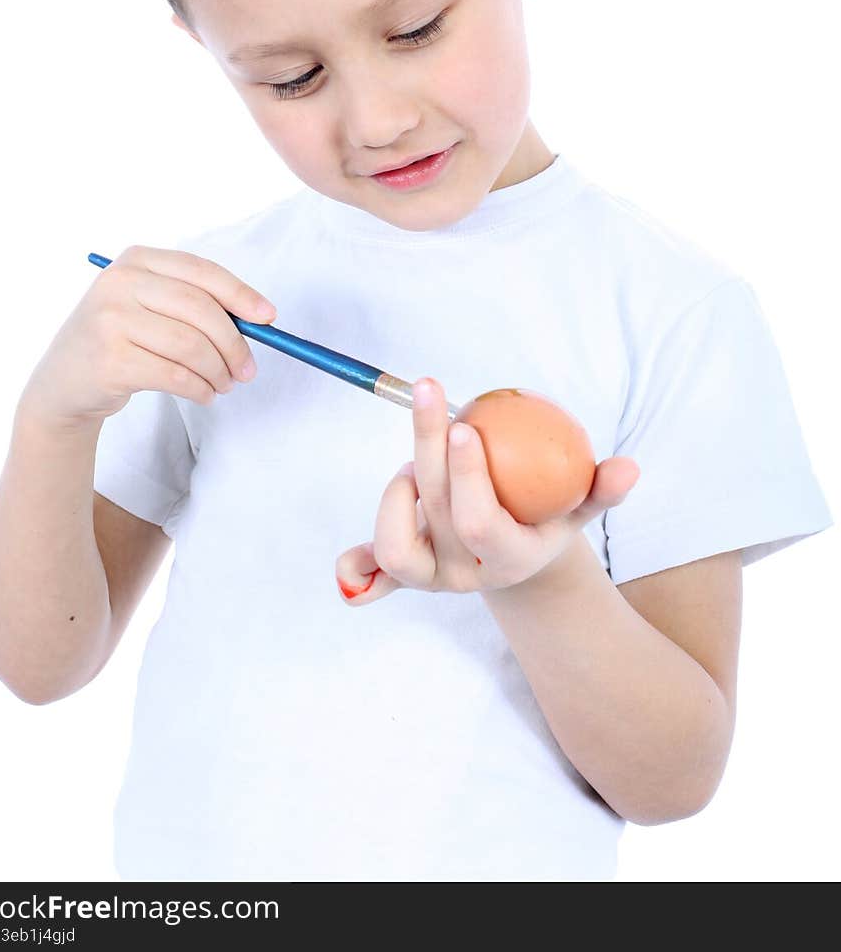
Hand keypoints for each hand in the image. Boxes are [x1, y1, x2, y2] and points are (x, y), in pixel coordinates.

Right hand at [19, 246, 276, 432]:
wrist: (63, 384)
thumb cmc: (120, 341)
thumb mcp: (148, 307)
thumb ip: (195, 304)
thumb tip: (258, 318)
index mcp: (136, 260)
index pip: (201, 272)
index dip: (240, 294)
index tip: (268, 317)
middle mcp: (120, 283)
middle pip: (200, 309)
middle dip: (234, 343)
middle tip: (248, 369)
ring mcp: (110, 320)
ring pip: (191, 346)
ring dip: (218, 371)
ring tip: (223, 384)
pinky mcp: (110, 360)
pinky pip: (176, 376)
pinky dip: (200, 388)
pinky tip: (204, 394)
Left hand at [336, 377, 639, 604]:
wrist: (516, 561)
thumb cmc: (546, 516)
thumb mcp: (577, 506)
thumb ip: (600, 488)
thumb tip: (629, 467)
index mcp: (510, 558)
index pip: (480, 523)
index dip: (467, 477)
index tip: (463, 425)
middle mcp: (466, 575)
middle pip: (436, 511)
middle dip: (427, 449)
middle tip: (428, 393)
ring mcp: (431, 580)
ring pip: (396, 545)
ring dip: (397, 493)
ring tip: (415, 460)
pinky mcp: (404, 577)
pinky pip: (373, 578)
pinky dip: (356, 571)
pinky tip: (343, 563)